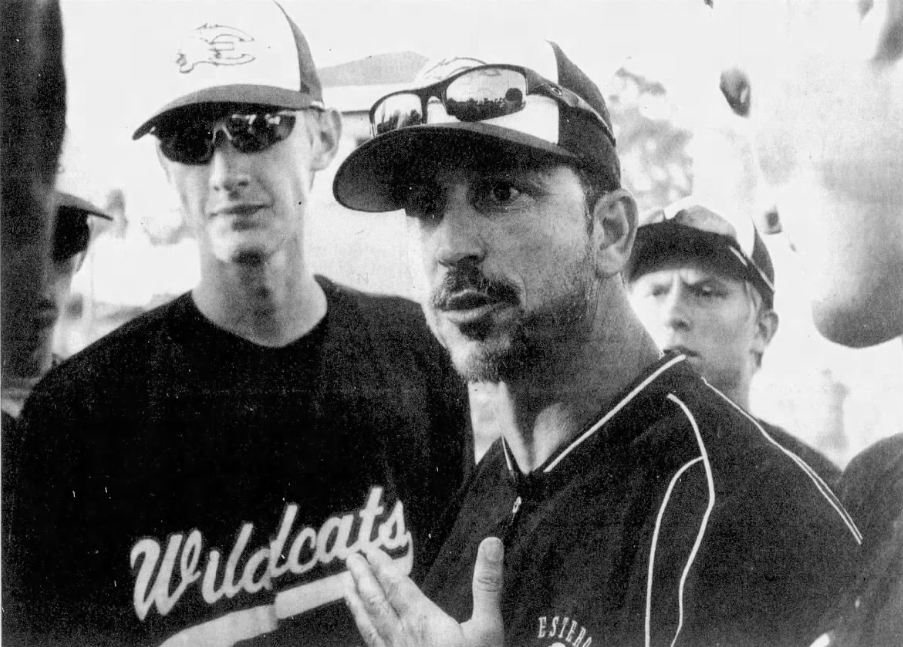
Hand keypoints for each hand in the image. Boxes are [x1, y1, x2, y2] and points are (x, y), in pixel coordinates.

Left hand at [344, 537, 504, 646]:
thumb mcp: (489, 628)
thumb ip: (487, 585)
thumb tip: (490, 543)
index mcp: (424, 621)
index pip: (398, 587)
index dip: (384, 567)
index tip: (371, 551)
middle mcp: (403, 637)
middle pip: (377, 603)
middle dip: (363, 579)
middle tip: (350, 559)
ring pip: (369, 625)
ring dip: (356, 603)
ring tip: (345, 586)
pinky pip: (373, 645)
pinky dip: (363, 630)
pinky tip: (362, 629)